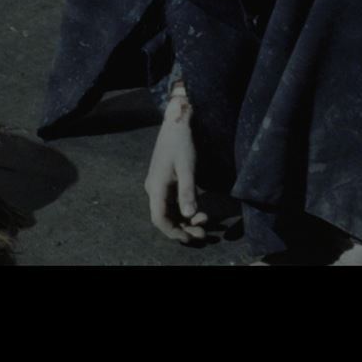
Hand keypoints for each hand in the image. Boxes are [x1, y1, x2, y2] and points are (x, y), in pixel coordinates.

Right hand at [144, 90, 206, 242]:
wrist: (177, 123)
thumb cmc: (181, 143)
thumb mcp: (187, 168)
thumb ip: (188, 192)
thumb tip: (189, 215)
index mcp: (156, 187)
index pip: (159, 218)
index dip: (174, 232)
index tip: (190, 238)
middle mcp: (154, 189)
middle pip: (165, 217)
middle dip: (184, 228)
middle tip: (205, 234)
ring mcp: (159, 185)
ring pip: (170, 211)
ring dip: (186, 220)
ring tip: (206, 223)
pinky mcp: (166, 182)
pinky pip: (174, 202)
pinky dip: (186, 210)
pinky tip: (200, 212)